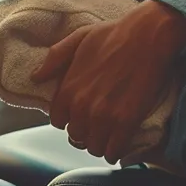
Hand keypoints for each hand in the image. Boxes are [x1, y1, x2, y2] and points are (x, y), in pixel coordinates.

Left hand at [33, 0, 185, 163]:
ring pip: (94, 147)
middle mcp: (82, 107)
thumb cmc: (115, 34)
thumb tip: (36, 76)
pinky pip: (113, 151)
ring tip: (109, 134)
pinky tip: (119, 143)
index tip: (80, 115)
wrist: (149, 35)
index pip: (57, 121)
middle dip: (85, 132)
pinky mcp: (127, 122)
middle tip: (97, 124)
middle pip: (75, 136)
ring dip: (101, 143)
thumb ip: (55, 58)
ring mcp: (104, 116)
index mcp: (68, 89)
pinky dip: (115, 151)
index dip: (69, 118)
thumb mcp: (78, 38)